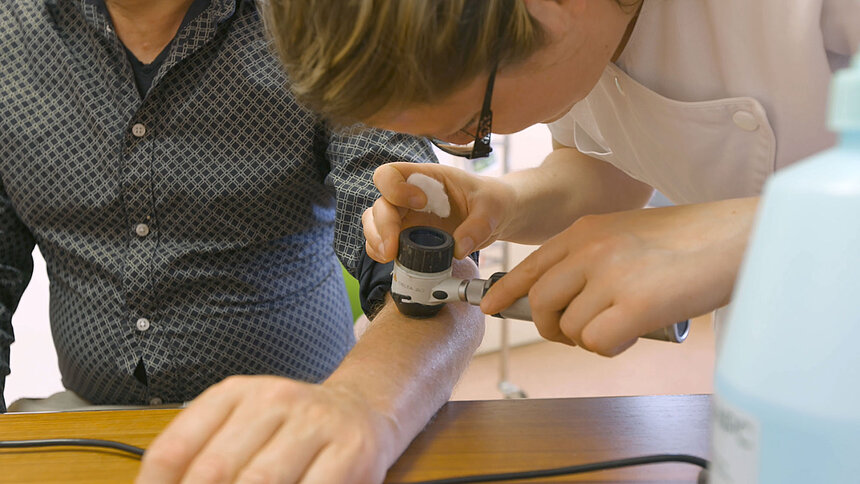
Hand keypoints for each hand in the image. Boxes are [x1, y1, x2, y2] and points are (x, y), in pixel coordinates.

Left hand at [136, 376, 397, 483]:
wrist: (361, 412)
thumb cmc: (291, 432)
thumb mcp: (242, 430)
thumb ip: (202, 460)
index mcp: (234, 394)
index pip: (174, 449)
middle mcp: (273, 399)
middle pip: (215, 470)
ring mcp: (315, 422)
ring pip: (262, 481)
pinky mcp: (351, 450)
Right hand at [363, 162, 515, 261]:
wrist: (495, 217)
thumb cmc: (490, 202)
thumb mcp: (492, 208)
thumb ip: (479, 226)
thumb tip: (458, 249)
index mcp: (426, 178)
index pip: (392, 173)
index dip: (395, 187)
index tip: (419, 203)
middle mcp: (408, 196)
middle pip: (379, 204)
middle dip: (383, 225)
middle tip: (394, 247)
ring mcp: (405, 217)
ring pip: (374, 224)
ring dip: (376, 240)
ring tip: (389, 256)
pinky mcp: (406, 237)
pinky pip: (381, 243)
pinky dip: (379, 251)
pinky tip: (391, 260)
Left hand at [481, 198, 756, 355]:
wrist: (737, 237)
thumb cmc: (689, 240)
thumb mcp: (626, 233)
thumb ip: (592, 256)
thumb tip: (566, 296)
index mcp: (585, 231)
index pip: (531, 265)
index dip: (507, 290)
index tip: (490, 306)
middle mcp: (590, 250)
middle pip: (542, 303)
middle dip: (554, 326)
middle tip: (579, 332)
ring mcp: (611, 275)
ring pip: (571, 328)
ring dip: (590, 337)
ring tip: (622, 324)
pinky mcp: (635, 304)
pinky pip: (596, 343)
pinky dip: (611, 347)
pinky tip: (634, 332)